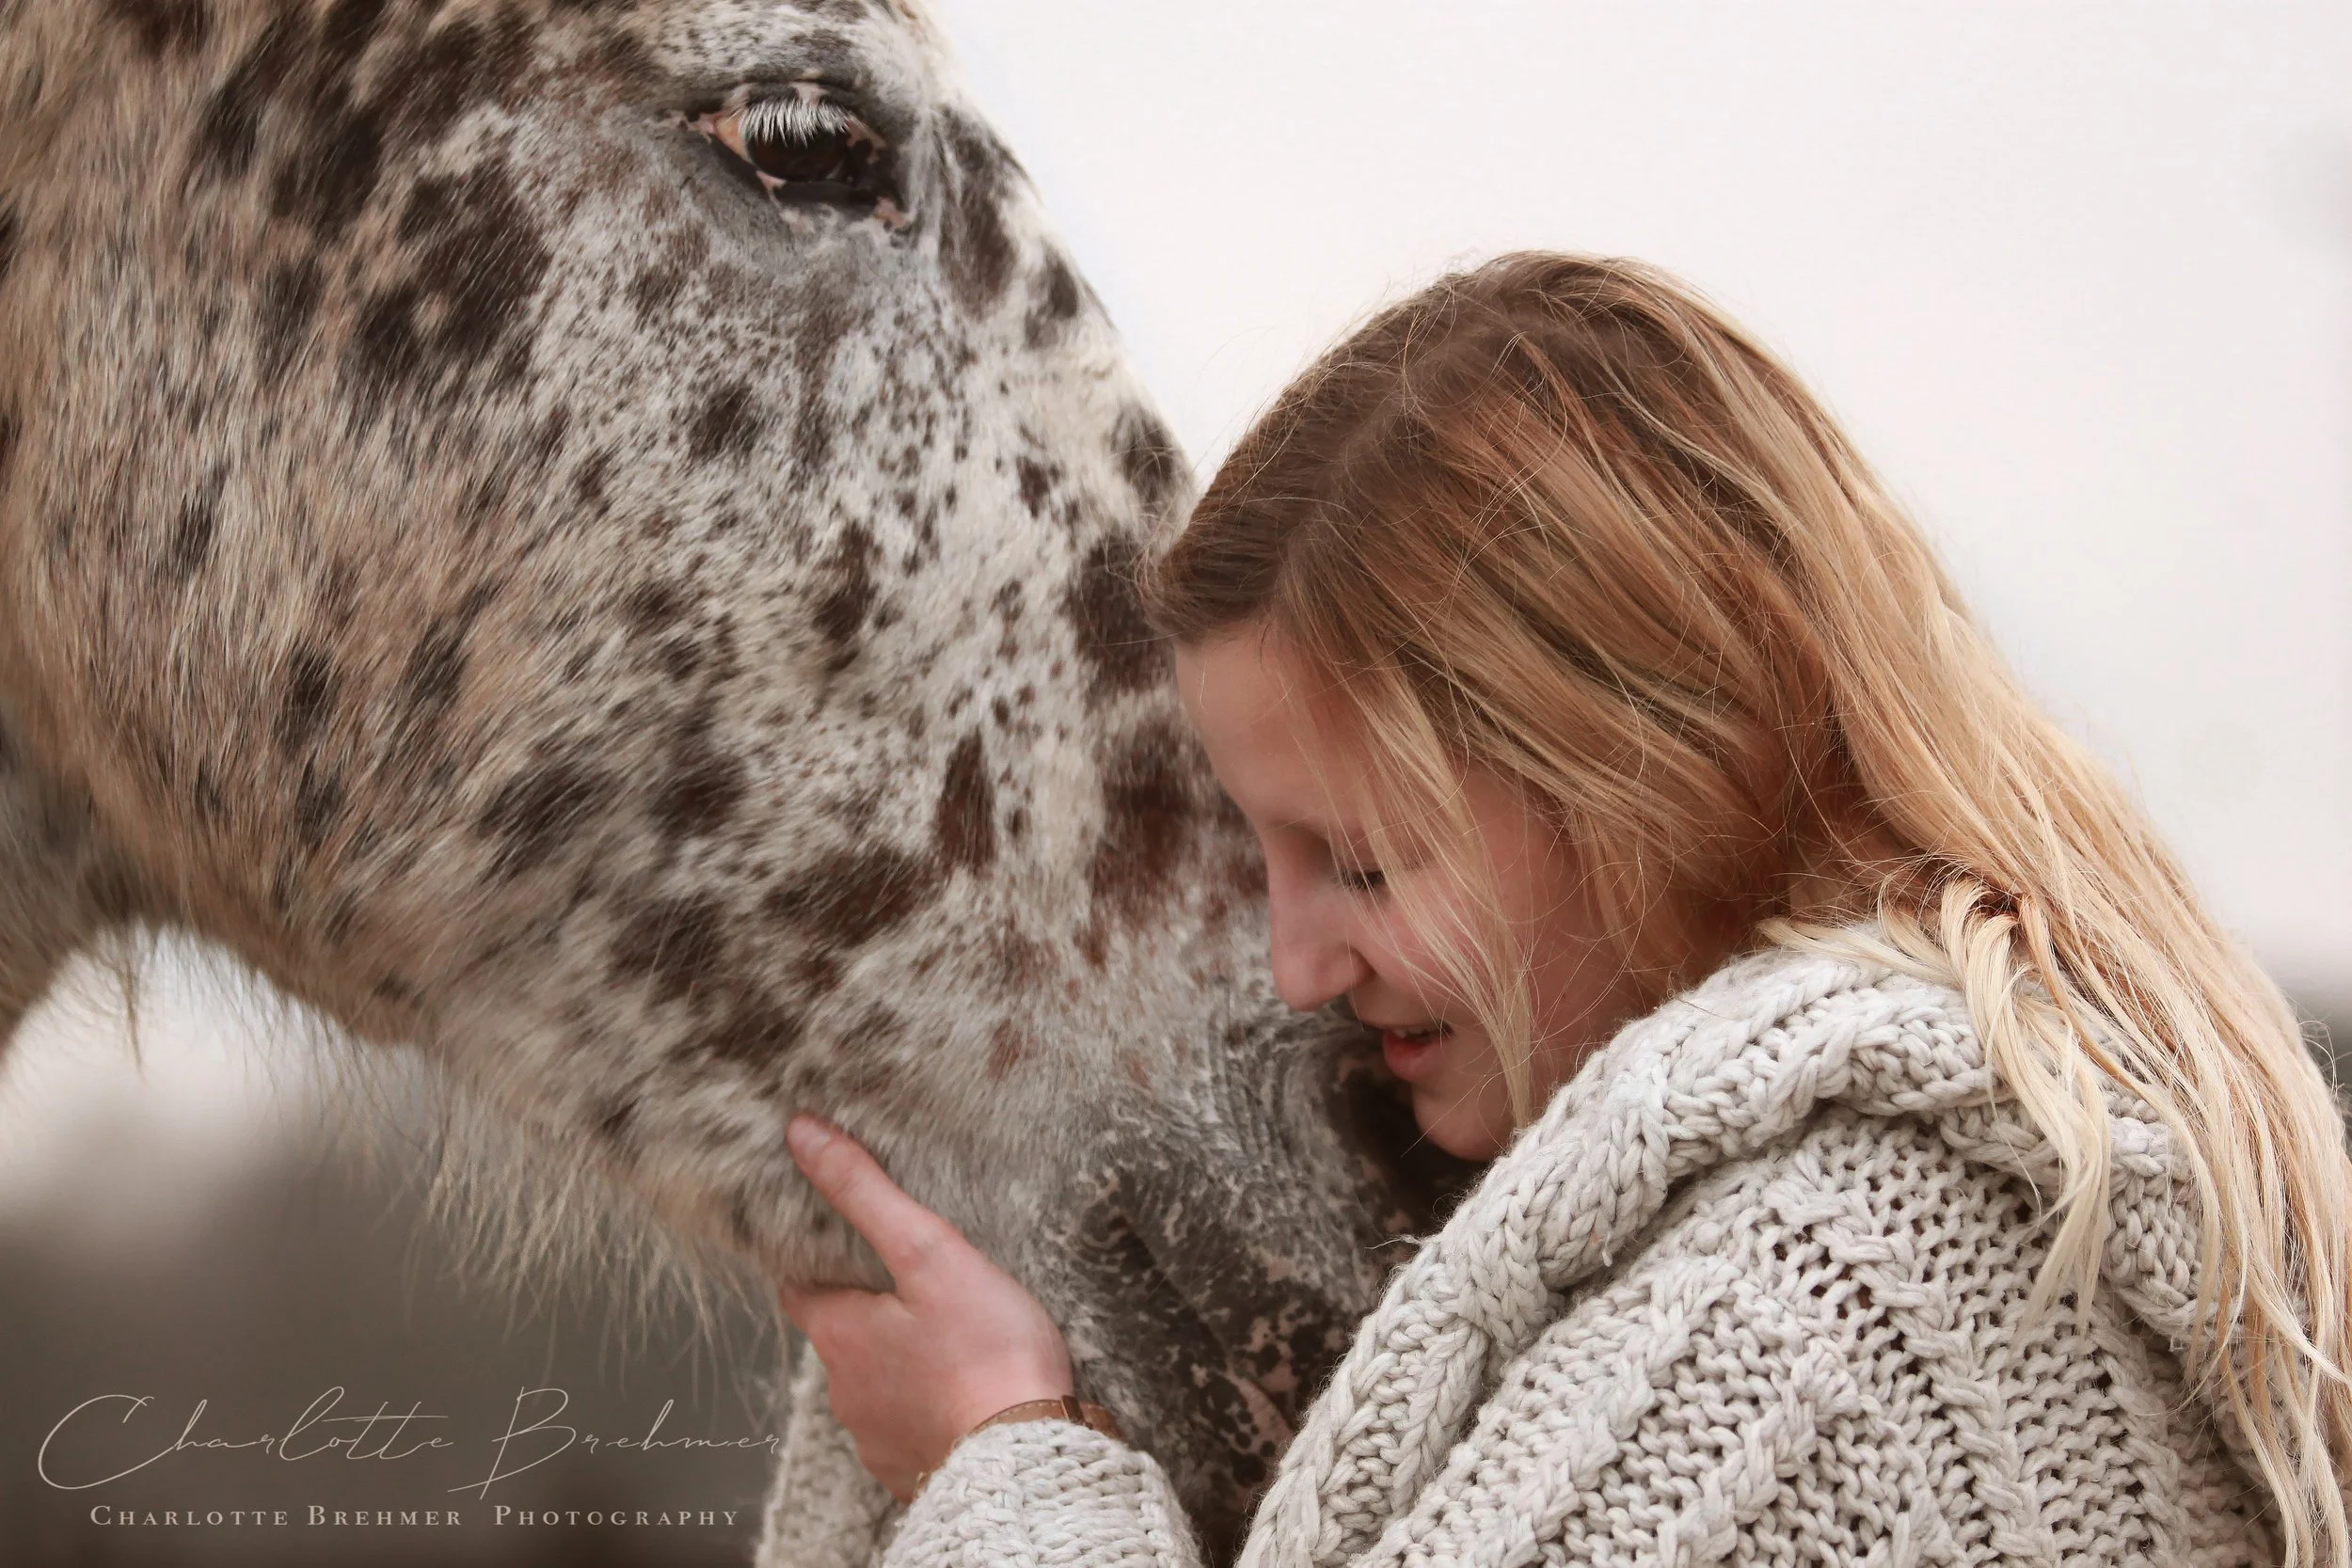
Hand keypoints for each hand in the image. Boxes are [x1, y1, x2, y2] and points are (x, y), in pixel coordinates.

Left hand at [778, 1114, 1074, 1500]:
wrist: (1025, 1460)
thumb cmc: (985, 1352)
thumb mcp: (930, 1252)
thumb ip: (866, 1193)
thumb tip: (801, 1134)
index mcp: (838, 1334)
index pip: (799, 1287)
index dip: (819, 1262)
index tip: (847, 1245)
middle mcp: (843, 1390)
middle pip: (840, 1337)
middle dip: (870, 1313)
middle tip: (917, 1285)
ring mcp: (875, 1438)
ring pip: (875, 1386)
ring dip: (900, 1365)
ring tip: (951, 1339)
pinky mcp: (912, 1470)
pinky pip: (908, 1431)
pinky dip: (928, 1410)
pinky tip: (964, 1394)